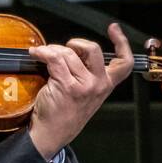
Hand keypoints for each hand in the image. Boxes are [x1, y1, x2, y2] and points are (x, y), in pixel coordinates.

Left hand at [27, 22, 133, 159]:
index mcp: (106, 85)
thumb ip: (88, 73)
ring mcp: (84, 85)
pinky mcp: (67, 86)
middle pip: (93, 49)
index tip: (113, 28)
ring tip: (44, 55)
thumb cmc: (65, 113)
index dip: (122, 42)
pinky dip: (43, 53)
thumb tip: (76, 50)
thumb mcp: (86, 93)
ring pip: (69, 53)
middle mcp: (99, 84)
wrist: (52, 134)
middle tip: (64, 49)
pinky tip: (37, 55)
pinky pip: (55, 59)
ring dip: (53, 50)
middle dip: (76, 43)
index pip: (124, 63)